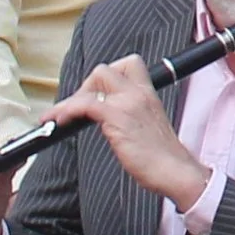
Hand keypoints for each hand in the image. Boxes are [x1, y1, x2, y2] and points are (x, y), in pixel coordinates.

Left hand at [47, 57, 208, 206]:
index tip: (96, 93)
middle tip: (77, 108)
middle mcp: (138, 93)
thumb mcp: (149, 127)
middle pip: (104, 69)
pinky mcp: (117, 117)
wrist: (175, 171)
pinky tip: (60, 121)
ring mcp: (128, 103)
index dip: (107, 75)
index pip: (128, 64)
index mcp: (148, 93)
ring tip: (59, 116)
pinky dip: (67, 110)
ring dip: (70, 99)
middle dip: (85, 87)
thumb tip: (110, 120)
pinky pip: (84, 104)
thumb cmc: (163, 157)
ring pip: (92, 82)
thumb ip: (133, 115)